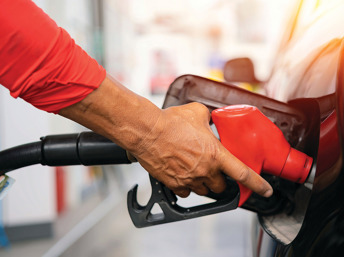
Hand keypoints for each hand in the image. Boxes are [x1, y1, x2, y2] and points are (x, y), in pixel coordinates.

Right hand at [131, 102, 272, 197]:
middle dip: (221, 181)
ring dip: (204, 183)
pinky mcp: (174, 184)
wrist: (147, 132)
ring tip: (196, 170)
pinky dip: (187, 186)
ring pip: (204, 191)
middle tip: (215, 171)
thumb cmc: (171, 122)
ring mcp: (189, 179)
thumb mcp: (197, 112)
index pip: (243, 173)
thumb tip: (209, 118)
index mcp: (215, 154)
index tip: (266, 190)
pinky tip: (183, 175)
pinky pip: (186, 192)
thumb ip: (208, 118)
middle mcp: (205, 170)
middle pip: (221, 186)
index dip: (258, 184)